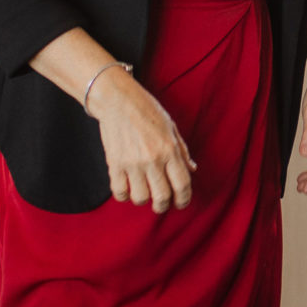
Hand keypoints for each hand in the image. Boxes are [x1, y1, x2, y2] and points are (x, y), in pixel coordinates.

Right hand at [88, 68, 194, 212]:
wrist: (117, 100)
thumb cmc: (146, 110)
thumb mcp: (171, 127)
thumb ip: (182, 150)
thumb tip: (192, 169)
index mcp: (169, 149)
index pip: (182, 184)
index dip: (184, 199)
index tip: (181, 203)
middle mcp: (152, 159)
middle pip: (162, 197)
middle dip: (164, 205)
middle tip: (162, 203)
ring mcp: (132, 163)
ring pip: (140, 198)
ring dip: (144, 199)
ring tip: (144, 191)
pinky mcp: (114, 164)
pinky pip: (119, 192)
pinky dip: (124, 195)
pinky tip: (128, 187)